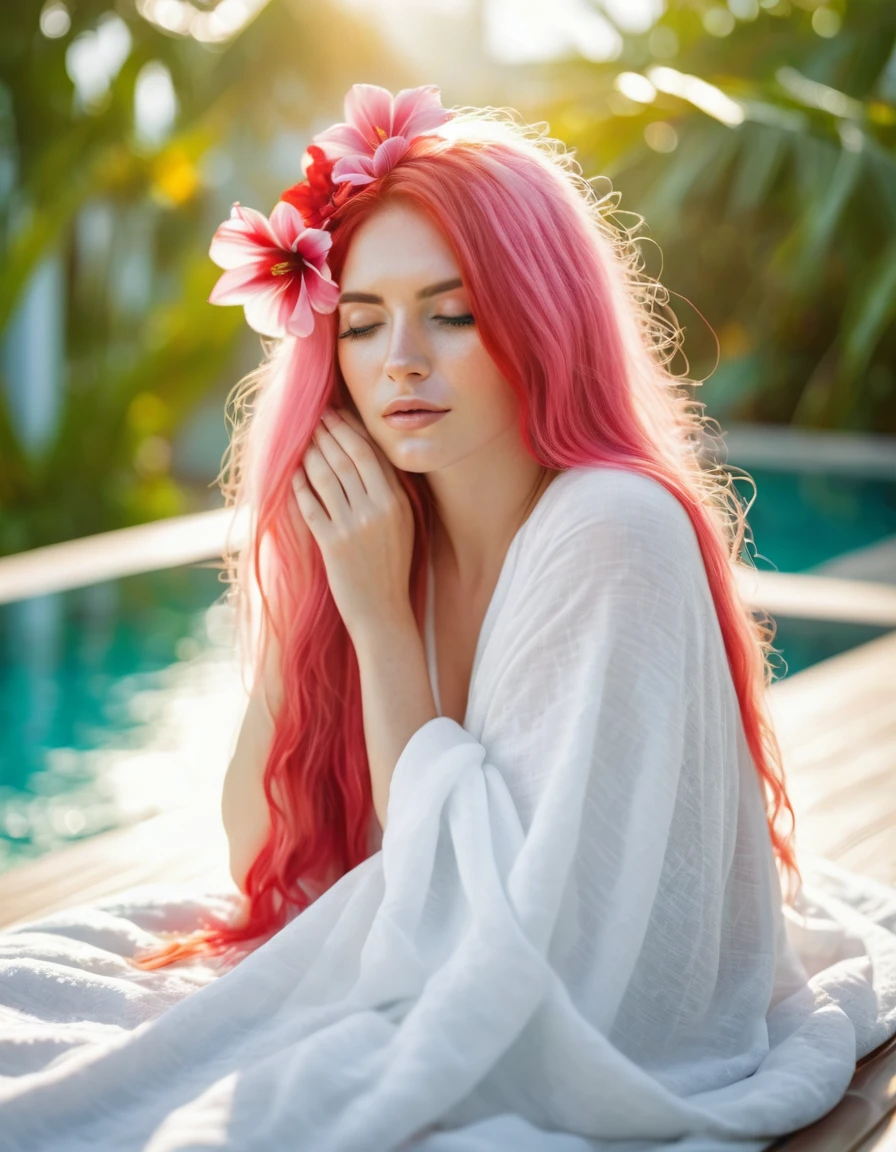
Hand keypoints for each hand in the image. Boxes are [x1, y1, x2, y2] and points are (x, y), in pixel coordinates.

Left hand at [292, 405, 415, 637]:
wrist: (383, 613)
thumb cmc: (391, 568)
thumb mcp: (403, 527)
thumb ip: (389, 494)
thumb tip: (368, 458)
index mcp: (397, 502)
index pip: (371, 453)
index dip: (350, 429)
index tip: (335, 414)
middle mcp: (378, 509)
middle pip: (347, 457)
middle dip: (328, 431)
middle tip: (313, 415)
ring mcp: (354, 526)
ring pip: (327, 476)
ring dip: (311, 452)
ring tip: (300, 437)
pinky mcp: (333, 544)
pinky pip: (311, 504)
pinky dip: (299, 484)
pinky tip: (291, 471)